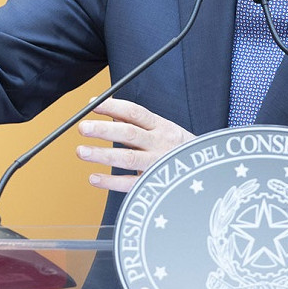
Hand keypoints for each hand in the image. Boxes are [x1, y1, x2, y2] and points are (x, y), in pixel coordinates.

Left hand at [75, 98, 193, 191]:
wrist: (205, 172)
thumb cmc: (176, 147)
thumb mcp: (161, 128)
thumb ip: (133, 118)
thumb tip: (105, 104)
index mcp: (161, 126)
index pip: (135, 113)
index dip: (113, 107)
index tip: (92, 104)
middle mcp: (160, 143)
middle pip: (129, 134)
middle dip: (104, 130)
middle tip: (82, 128)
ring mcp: (157, 164)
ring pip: (128, 158)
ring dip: (103, 155)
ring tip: (81, 151)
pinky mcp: (154, 184)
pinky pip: (130, 184)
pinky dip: (111, 182)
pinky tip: (93, 178)